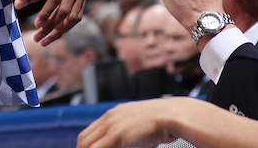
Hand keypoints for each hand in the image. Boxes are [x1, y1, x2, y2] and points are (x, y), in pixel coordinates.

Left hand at [32, 0, 89, 45]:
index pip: (55, 0)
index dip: (45, 13)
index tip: (36, 25)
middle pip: (64, 12)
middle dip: (50, 27)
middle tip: (36, 38)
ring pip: (73, 17)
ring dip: (58, 32)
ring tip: (44, 41)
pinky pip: (77, 15)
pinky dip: (66, 26)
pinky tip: (54, 33)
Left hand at [77, 98, 191, 147]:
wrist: (172, 115)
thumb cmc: (163, 122)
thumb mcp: (141, 125)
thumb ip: (129, 134)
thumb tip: (128, 143)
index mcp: (114, 113)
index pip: (91, 131)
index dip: (85, 145)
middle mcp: (110, 117)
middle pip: (85, 138)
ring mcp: (112, 125)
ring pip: (87, 144)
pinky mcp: (116, 134)